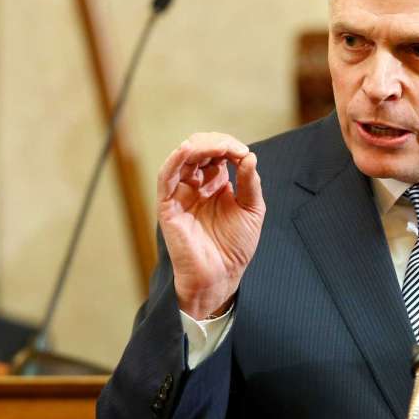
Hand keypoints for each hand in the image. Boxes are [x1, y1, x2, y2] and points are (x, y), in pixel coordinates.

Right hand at [157, 133, 265, 319]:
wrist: (220, 276)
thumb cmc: (236, 247)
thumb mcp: (252, 210)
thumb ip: (250, 183)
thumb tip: (249, 156)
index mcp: (217, 184)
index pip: (218, 153)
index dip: (230, 147)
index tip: (245, 154)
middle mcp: (197, 185)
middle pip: (199, 149)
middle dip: (216, 143)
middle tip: (233, 149)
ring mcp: (181, 193)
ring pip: (183, 157)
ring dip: (200, 146)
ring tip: (219, 147)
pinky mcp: (168, 205)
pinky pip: (166, 177)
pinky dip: (175, 159)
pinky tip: (188, 150)